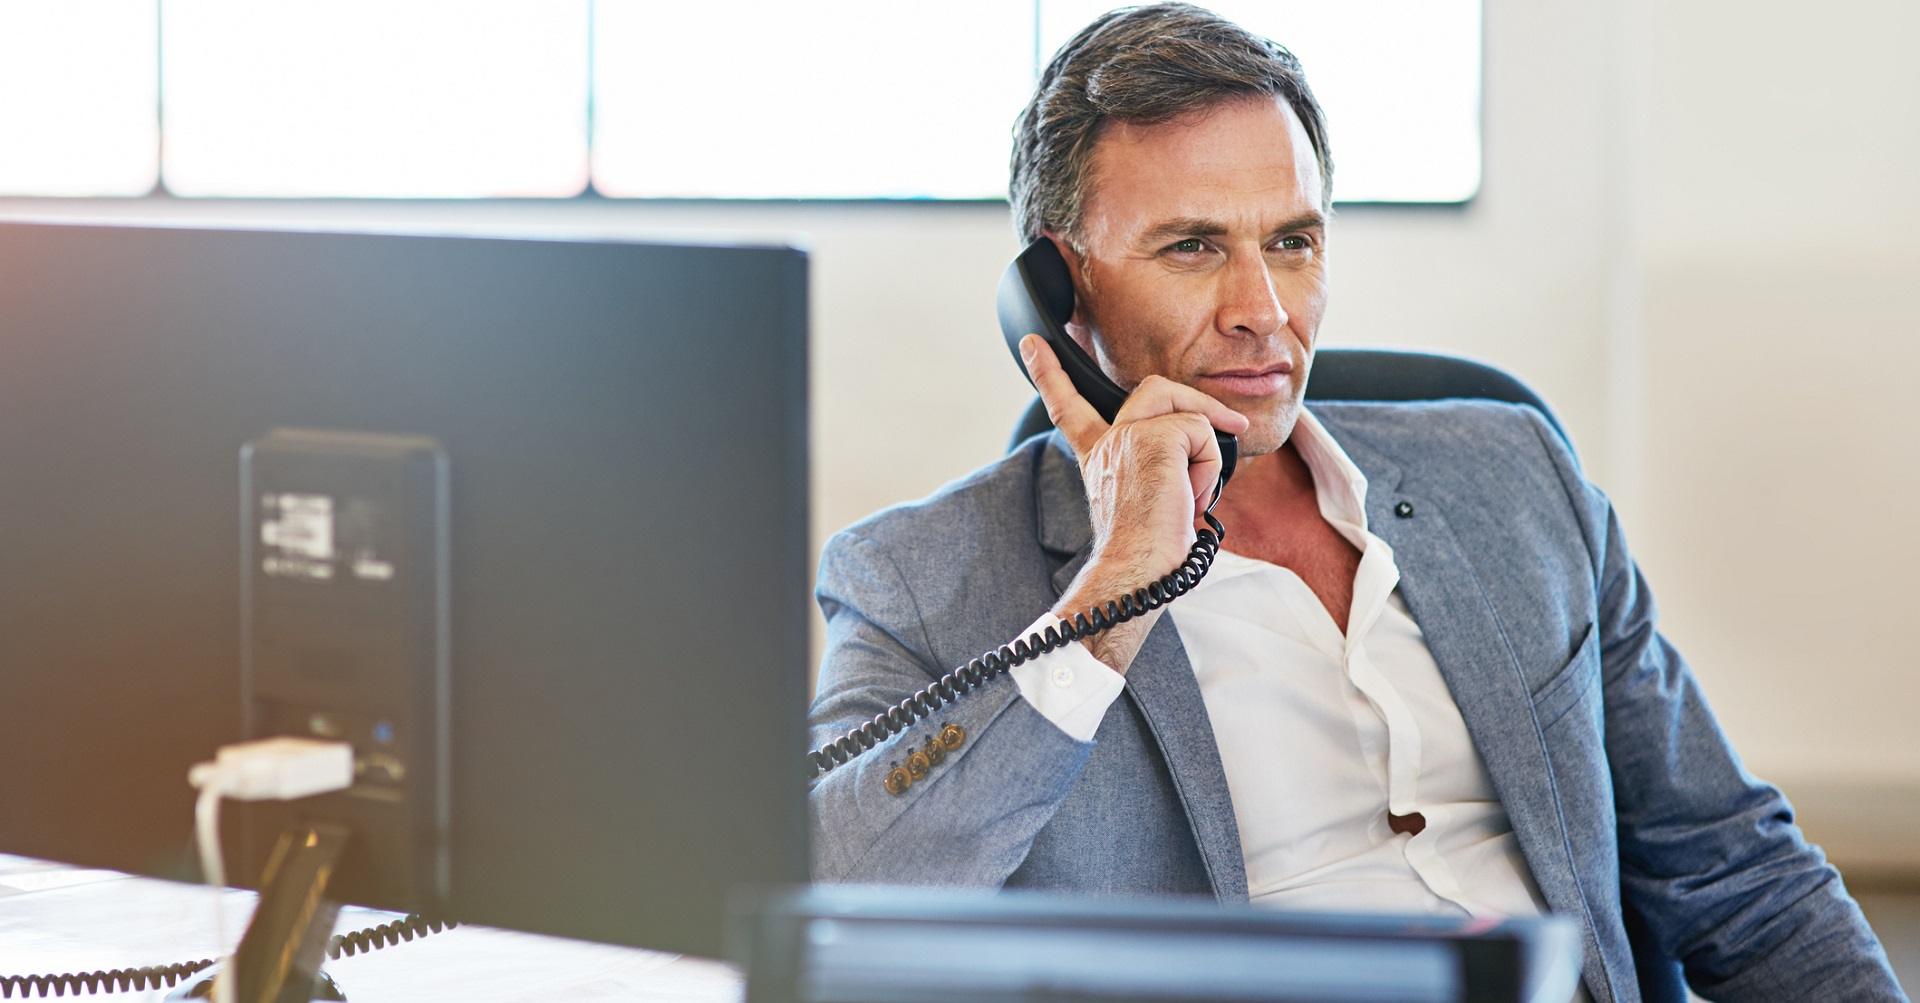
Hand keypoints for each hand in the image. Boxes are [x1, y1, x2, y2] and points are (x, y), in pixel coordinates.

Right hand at [1020, 335, 1246, 672]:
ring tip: (1192, 496)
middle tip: (1233, 425)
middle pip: (1155, 390)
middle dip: (1198, 404)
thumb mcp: (1148, 501)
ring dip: (1206, 454)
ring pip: (1188, 414)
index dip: (1050, 374)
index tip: (1033, 344)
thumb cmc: (1148, 555)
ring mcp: (1128, 436)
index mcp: (1097, 457)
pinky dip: (1208, 470)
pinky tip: (1189, 500)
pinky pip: (1204, 435)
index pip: (1070, 407)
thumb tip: (1206, 449)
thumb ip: (1160, 469)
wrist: (1136, 573)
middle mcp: (1106, 443)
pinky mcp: (1155, 438)